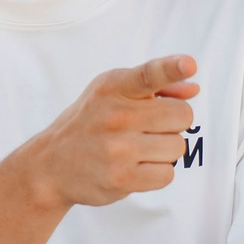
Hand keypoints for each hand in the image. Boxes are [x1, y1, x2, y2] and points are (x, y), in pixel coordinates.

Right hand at [18, 56, 198, 210]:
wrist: (51, 165)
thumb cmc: (91, 123)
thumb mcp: (113, 93)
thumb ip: (156, 86)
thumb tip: (193, 89)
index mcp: (114, 87)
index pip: (149, 74)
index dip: (172, 68)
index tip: (189, 64)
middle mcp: (115, 116)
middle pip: (182, 116)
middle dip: (173, 123)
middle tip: (150, 127)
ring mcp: (117, 149)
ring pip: (177, 147)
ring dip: (165, 150)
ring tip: (138, 149)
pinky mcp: (121, 179)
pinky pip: (167, 174)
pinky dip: (157, 173)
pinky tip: (136, 167)